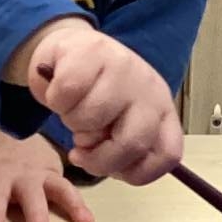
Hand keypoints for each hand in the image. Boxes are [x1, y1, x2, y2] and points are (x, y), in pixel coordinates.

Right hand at [27, 24, 182, 184]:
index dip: (135, 173)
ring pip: (91, 119)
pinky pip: (65, 96)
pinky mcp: (90, 52)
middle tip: (81, 150)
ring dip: (72, 124)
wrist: (74, 48)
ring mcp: (122, 67)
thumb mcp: (118, 125)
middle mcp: (149, 88)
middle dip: (98, 160)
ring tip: (73, 111)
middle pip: (132, 144)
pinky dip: (54, 100)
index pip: (167, 155)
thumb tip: (105, 163)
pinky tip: (60, 93)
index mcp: (162, 111)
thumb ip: (122, 148)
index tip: (111, 170)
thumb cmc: (95, 94)